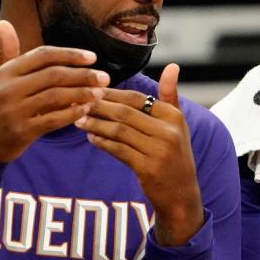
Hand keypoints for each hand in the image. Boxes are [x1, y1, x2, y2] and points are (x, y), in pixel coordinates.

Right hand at [0, 20, 110, 162]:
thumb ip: (5, 52)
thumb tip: (4, 23)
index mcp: (6, 72)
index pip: (42, 55)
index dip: (69, 54)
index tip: (91, 57)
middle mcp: (9, 89)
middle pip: (54, 75)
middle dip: (83, 75)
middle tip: (104, 77)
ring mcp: (15, 111)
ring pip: (56, 97)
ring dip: (81, 94)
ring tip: (100, 92)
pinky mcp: (22, 131)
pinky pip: (53, 120)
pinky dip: (71, 114)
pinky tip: (86, 110)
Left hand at [76, 63, 204, 246]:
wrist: (181, 193)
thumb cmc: (176, 153)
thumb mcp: (178, 124)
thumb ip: (171, 95)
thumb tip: (173, 65)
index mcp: (173, 116)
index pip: (137, 98)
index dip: (113, 94)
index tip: (92, 90)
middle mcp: (168, 132)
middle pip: (125, 113)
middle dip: (99, 107)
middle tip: (78, 102)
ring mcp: (158, 151)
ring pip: (118, 131)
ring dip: (96, 124)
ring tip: (79, 120)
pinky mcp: (147, 168)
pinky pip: (118, 150)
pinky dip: (102, 142)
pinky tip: (91, 138)